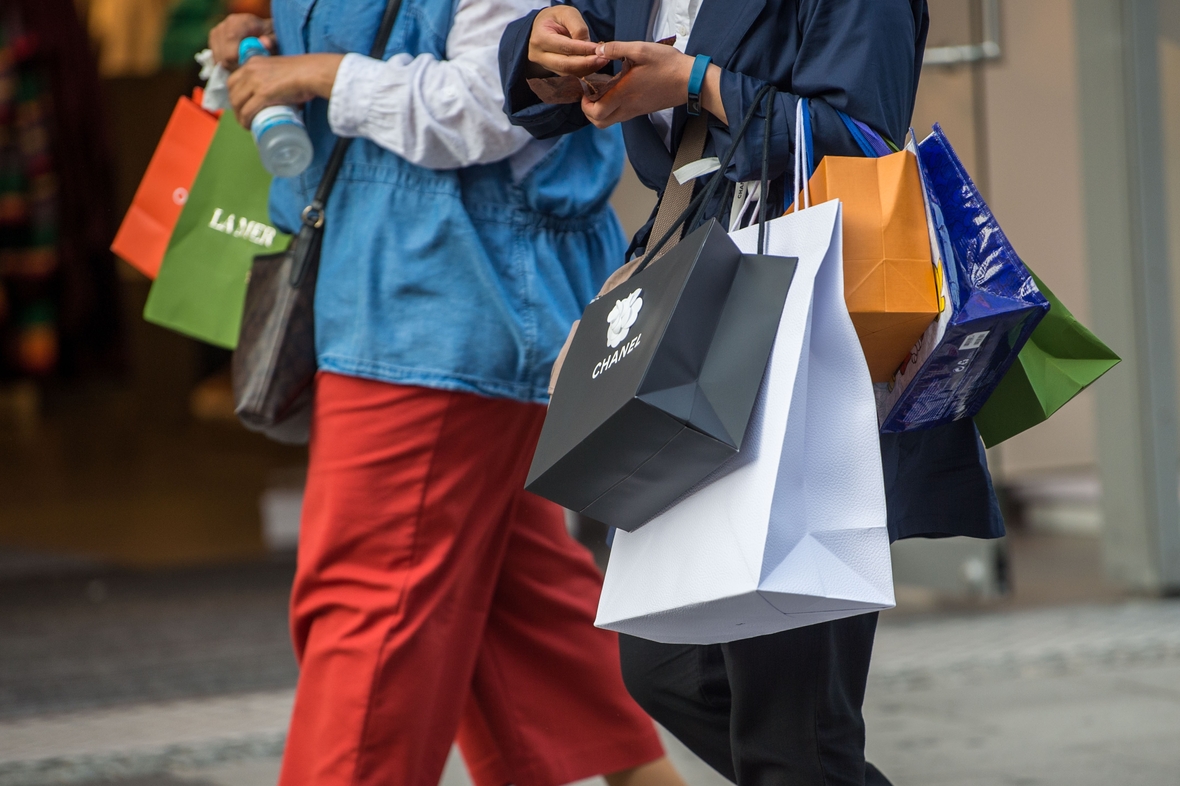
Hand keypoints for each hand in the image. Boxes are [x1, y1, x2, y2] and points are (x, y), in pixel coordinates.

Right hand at [209, 13, 275, 67]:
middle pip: (223, 53)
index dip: (236, 58)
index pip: (230, 39)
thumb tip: (265, 43)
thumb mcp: (275, 38)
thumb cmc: (270, 36)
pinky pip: (215, 58)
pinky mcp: (214, 39)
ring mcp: (218, 31)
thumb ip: (272, 41)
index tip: (246, 67)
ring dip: (230, 66)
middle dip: (234, 66)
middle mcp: (227, 24)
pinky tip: (236, 63)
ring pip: (218, 58)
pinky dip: (225, 64)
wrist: (262, 31)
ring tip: (243, 65)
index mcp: (241, 21)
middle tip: (246, 70)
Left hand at [228, 54, 343, 127]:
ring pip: (237, 103)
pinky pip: (247, 111)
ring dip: (239, 116)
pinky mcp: (263, 93)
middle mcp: (250, 70)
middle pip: (232, 92)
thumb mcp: (280, 68)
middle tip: (244, 117)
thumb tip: (278, 93)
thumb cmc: (303, 71)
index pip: (233, 80)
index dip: (235, 95)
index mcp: (253, 62)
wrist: (311, 72)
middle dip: (235, 108)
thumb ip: (274, 77)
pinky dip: (245, 120)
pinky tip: (248, 126)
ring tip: (247, 124)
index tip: (241, 106)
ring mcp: (255, 82)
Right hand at [527, 5, 607, 77]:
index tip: (599, 49)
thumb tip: (589, 46)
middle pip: (565, 65)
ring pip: (568, 73)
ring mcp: (544, 65)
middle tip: (603, 59)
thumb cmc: (555, 18)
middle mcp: (538, 55)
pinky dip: (583, 71)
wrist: (542, 26)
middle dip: (586, 64)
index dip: (583, 49)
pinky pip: (569, 75)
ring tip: (602, 61)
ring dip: (587, 69)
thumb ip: (578, 28)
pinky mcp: (552, 71)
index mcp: (540, 38)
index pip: (564, 47)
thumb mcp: (567, 13)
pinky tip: (595, 64)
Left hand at [581, 41, 727, 127]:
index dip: (585, 105)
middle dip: (589, 112)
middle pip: (599, 123)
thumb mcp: (641, 50)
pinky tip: (616, 91)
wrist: (690, 81)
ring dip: (599, 111)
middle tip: (589, 94)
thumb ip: (617, 49)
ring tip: (601, 92)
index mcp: (624, 94)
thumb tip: (598, 50)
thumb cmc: (668, 65)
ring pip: (609, 122)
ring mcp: (635, 111)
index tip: (586, 90)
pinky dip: (611, 109)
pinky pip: (620, 116)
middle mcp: (628, 107)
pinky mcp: (642, 110)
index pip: (596, 113)